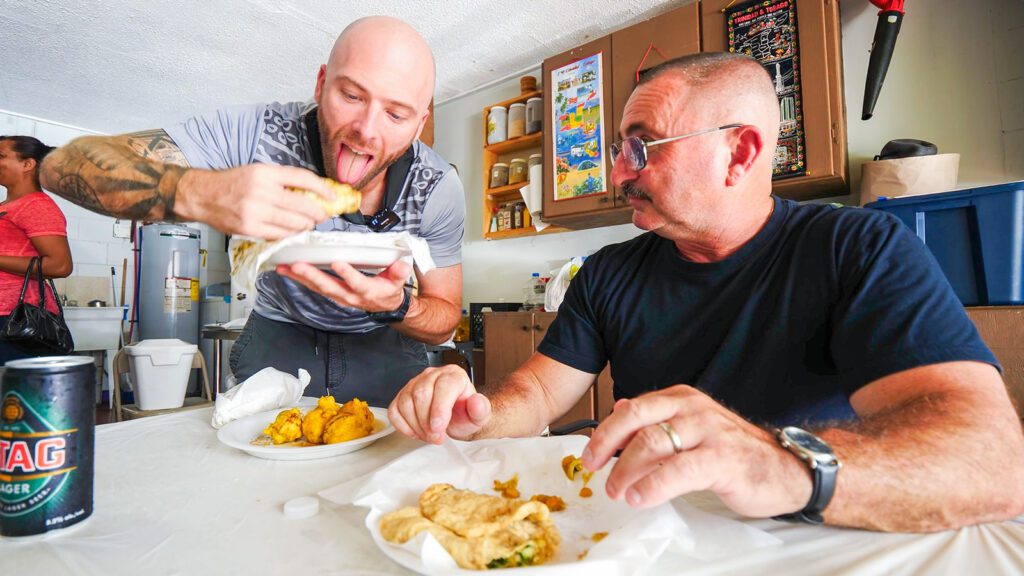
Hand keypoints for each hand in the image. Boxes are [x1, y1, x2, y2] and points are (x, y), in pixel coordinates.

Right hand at [175, 164, 334, 238]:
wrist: (203, 195)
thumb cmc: (233, 183)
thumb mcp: (258, 172)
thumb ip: (282, 180)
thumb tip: (312, 191)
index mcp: (265, 173)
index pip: (303, 179)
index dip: (322, 189)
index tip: (332, 196)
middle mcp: (261, 191)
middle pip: (302, 205)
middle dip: (318, 213)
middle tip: (323, 215)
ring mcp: (255, 211)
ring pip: (294, 223)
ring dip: (306, 225)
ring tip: (308, 223)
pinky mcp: (250, 228)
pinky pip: (279, 234)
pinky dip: (290, 234)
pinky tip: (293, 231)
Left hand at [276, 259, 411, 312]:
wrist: (384, 306)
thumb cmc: (388, 290)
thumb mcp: (398, 282)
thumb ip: (399, 273)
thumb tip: (401, 266)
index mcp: (368, 291)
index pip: (358, 283)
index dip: (348, 274)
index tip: (338, 263)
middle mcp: (350, 296)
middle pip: (329, 287)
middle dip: (312, 276)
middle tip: (297, 265)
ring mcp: (338, 296)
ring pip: (317, 287)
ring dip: (299, 278)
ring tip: (284, 267)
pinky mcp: (331, 293)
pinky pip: (313, 287)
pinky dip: (299, 279)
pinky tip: (287, 271)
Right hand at [388, 365, 490, 442]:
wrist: (456, 417)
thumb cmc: (466, 414)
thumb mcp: (480, 415)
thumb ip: (481, 409)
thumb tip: (477, 403)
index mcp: (453, 375)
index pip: (443, 386)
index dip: (439, 409)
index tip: (439, 428)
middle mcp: (433, 375)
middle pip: (421, 394)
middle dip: (427, 422)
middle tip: (437, 437)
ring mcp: (415, 383)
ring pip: (406, 402)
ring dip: (416, 425)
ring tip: (429, 436)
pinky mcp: (402, 395)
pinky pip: (394, 409)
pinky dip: (402, 425)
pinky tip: (416, 431)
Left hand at [581, 385, 812, 516]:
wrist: (786, 469)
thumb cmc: (736, 452)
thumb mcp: (692, 428)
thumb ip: (658, 420)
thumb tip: (620, 409)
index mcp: (683, 399)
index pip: (633, 408)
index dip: (606, 432)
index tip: (591, 454)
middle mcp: (694, 409)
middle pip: (636, 418)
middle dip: (608, 444)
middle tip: (595, 468)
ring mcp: (709, 431)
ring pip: (653, 443)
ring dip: (626, 470)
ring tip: (617, 491)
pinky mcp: (722, 459)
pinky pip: (678, 470)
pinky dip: (653, 486)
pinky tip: (640, 498)